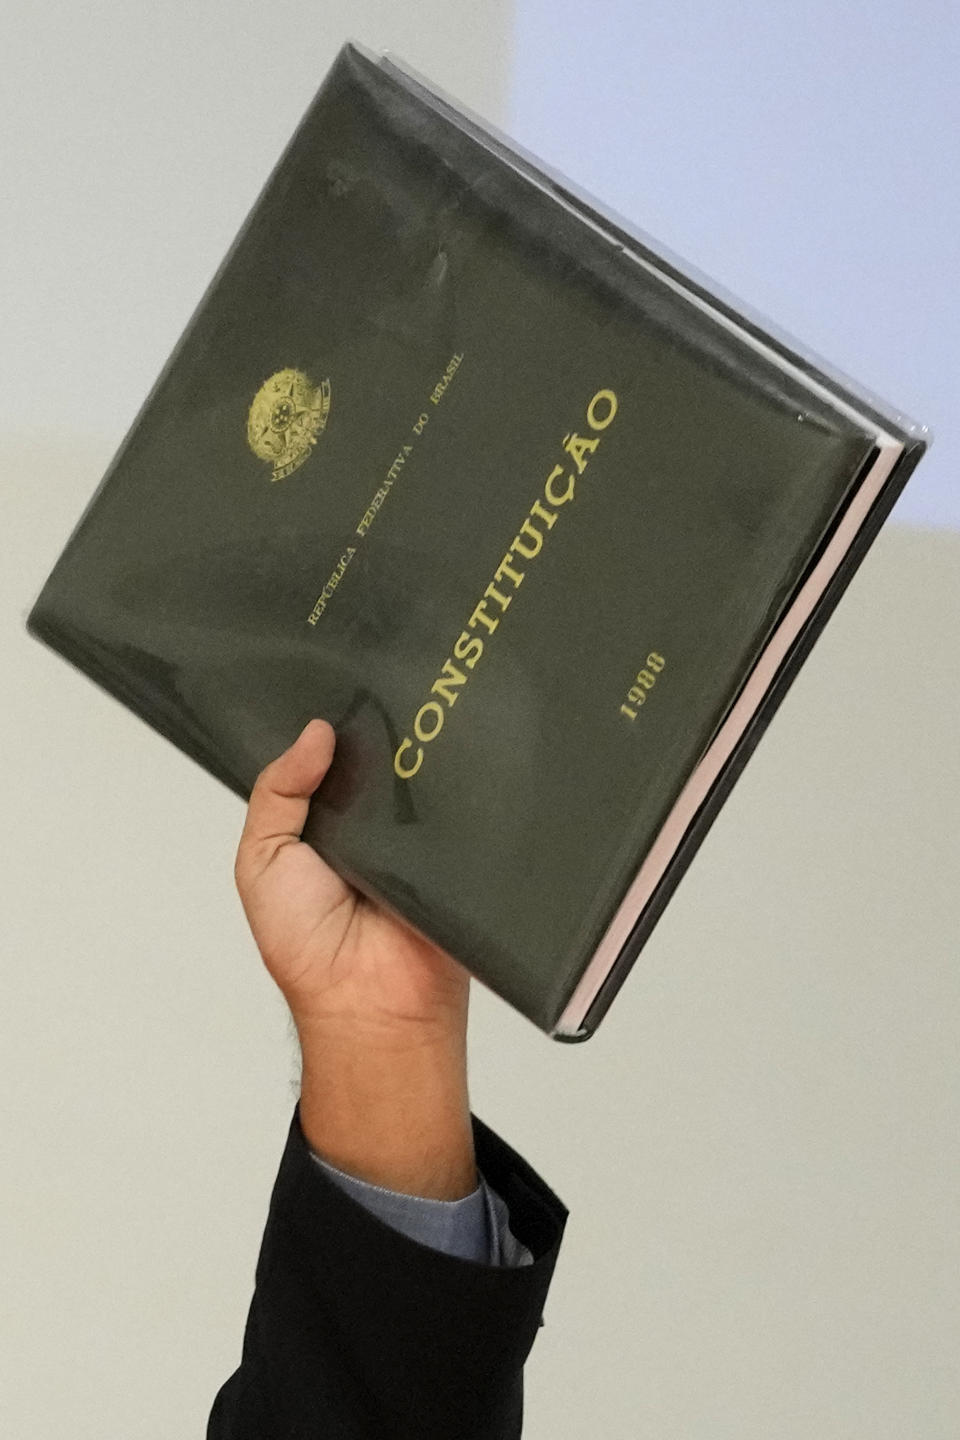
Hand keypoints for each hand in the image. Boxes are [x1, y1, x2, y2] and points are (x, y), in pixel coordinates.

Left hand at [234, 718, 470, 1043]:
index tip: (338, 685)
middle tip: (382, 691)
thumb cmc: (305, 943)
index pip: (332, 758)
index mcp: (325, 822)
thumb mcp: (262, 860)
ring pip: (425, 777)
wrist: (369, 1001)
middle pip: (382, 759)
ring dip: (422, 757)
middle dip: (379, 730)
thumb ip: (277, 794)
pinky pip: (464, 810)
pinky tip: (454, 765)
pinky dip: (458, 792)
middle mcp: (375, 824)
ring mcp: (421, 836)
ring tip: (423, 718)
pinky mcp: (462, 851)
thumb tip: (317, 732)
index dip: (332, 723)